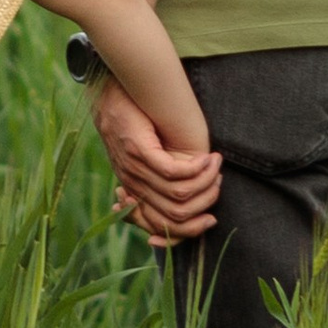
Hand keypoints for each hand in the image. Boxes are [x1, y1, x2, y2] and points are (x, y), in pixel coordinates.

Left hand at [90, 77, 220, 248]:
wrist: (109, 96)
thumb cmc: (130, 125)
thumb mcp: (139, 160)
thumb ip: (153, 181)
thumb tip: (178, 201)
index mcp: (134, 192)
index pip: (162, 227)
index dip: (189, 231)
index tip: (210, 219)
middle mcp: (134, 185)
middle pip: (177, 214)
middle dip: (205, 202)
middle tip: (218, 182)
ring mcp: (135, 168)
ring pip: (179, 193)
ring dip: (205, 182)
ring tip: (216, 165)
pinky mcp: (139, 150)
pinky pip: (173, 172)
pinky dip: (195, 169)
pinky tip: (206, 158)